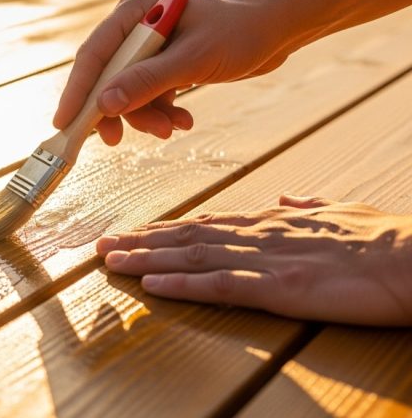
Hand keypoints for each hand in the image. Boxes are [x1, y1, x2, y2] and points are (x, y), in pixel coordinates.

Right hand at [53, 0, 307, 144]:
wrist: (279, 25)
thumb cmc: (241, 30)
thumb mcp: (193, 59)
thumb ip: (147, 81)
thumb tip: (105, 105)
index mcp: (134, 12)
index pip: (94, 55)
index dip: (77, 91)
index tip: (64, 123)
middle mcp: (135, 27)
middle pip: (106, 76)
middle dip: (118, 110)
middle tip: (118, 141)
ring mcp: (148, 46)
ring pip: (128, 91)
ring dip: (146, 115)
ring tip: (171, 129)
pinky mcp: (164, 62)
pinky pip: (148, 94)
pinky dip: (162, 112)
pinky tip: (182, 121)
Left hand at [96, 195, 411, 325]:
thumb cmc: (384, 239)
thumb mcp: (340, 213)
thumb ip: (307, 207)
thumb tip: (285, 198)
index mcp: (272, 221)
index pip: (206, 223)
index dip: (166, 229)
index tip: (136, 232)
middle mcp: (259, 235)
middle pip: (187, 236)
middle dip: (142, 241)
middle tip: (103, 245)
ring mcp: (265, 260)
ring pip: (191, 257)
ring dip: (146, 260)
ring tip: (110, 262)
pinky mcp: (278, 288)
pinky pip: (219, 287)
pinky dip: (181, 285)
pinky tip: (151, 286)